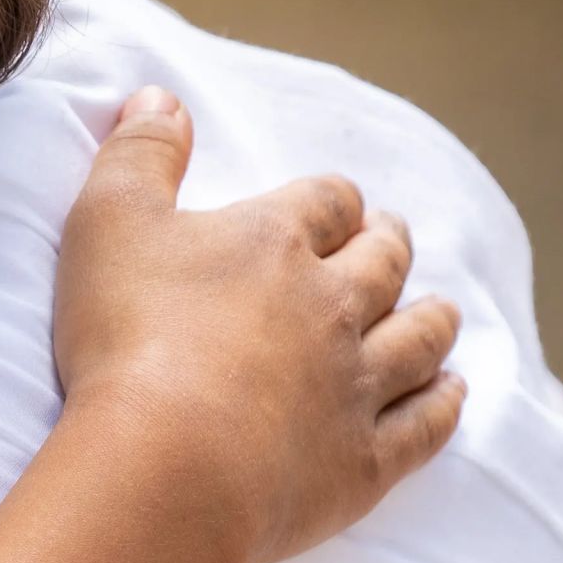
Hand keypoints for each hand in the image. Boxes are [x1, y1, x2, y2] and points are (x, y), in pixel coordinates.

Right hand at [49, 87, 464, 562]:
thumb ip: (139, 152)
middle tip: (393, 239)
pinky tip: (453, 394)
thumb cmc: (125, 337)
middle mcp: (332, 306)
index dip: (333, 201)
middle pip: (383, 264)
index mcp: (274, 243)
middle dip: (390, 245)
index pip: (326, 201)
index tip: (335, 206)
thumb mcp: (108, 221)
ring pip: (418, 340)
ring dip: (433, 320)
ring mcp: (355, 386)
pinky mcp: (363, 463)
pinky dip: (443, 406)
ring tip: (441, 311)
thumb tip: (161, 94)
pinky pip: (423, 427)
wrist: (166, 468)